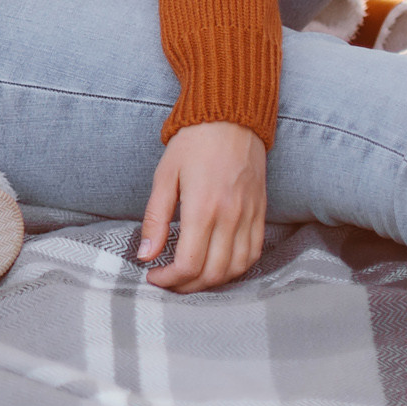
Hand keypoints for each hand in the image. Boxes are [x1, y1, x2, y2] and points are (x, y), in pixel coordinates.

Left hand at [138, 120, 268, 291]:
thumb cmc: (192, 144)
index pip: (189, 264)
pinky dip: (237, 269)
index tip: (153, 276)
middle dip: (187, 286)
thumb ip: (155, 219)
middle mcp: (231, 217)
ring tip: (189, 278)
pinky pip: (254, 254)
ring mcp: (250, 217)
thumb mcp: (164, 177)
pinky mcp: (261, 214)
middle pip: (213, 273)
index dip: (169, 279)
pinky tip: (218, 267)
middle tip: (167, 281)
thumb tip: (145, 255)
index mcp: (203, 208)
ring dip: (212, 283)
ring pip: (237, 269)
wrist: (230, 119)